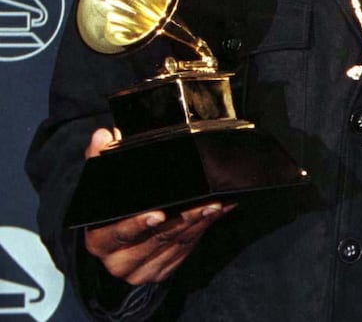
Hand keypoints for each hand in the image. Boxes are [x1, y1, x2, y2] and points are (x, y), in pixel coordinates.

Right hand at [82, 128, 232, 284]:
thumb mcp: (99, 189)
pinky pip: (187, 248)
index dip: (137, 224)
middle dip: (184, 220)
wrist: (113, 248)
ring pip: (176, 244)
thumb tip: (104, 135)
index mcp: (99, 241)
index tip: (159, 213)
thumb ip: (99, 161)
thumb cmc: (109, 213)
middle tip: (207, 204)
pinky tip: (219, 212)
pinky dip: (204, 228)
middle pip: (156, 239)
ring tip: (218, 204)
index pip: (117, 233)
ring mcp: (141, 268)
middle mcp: (118, 260)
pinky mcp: (162, 270)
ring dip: (200, 223)